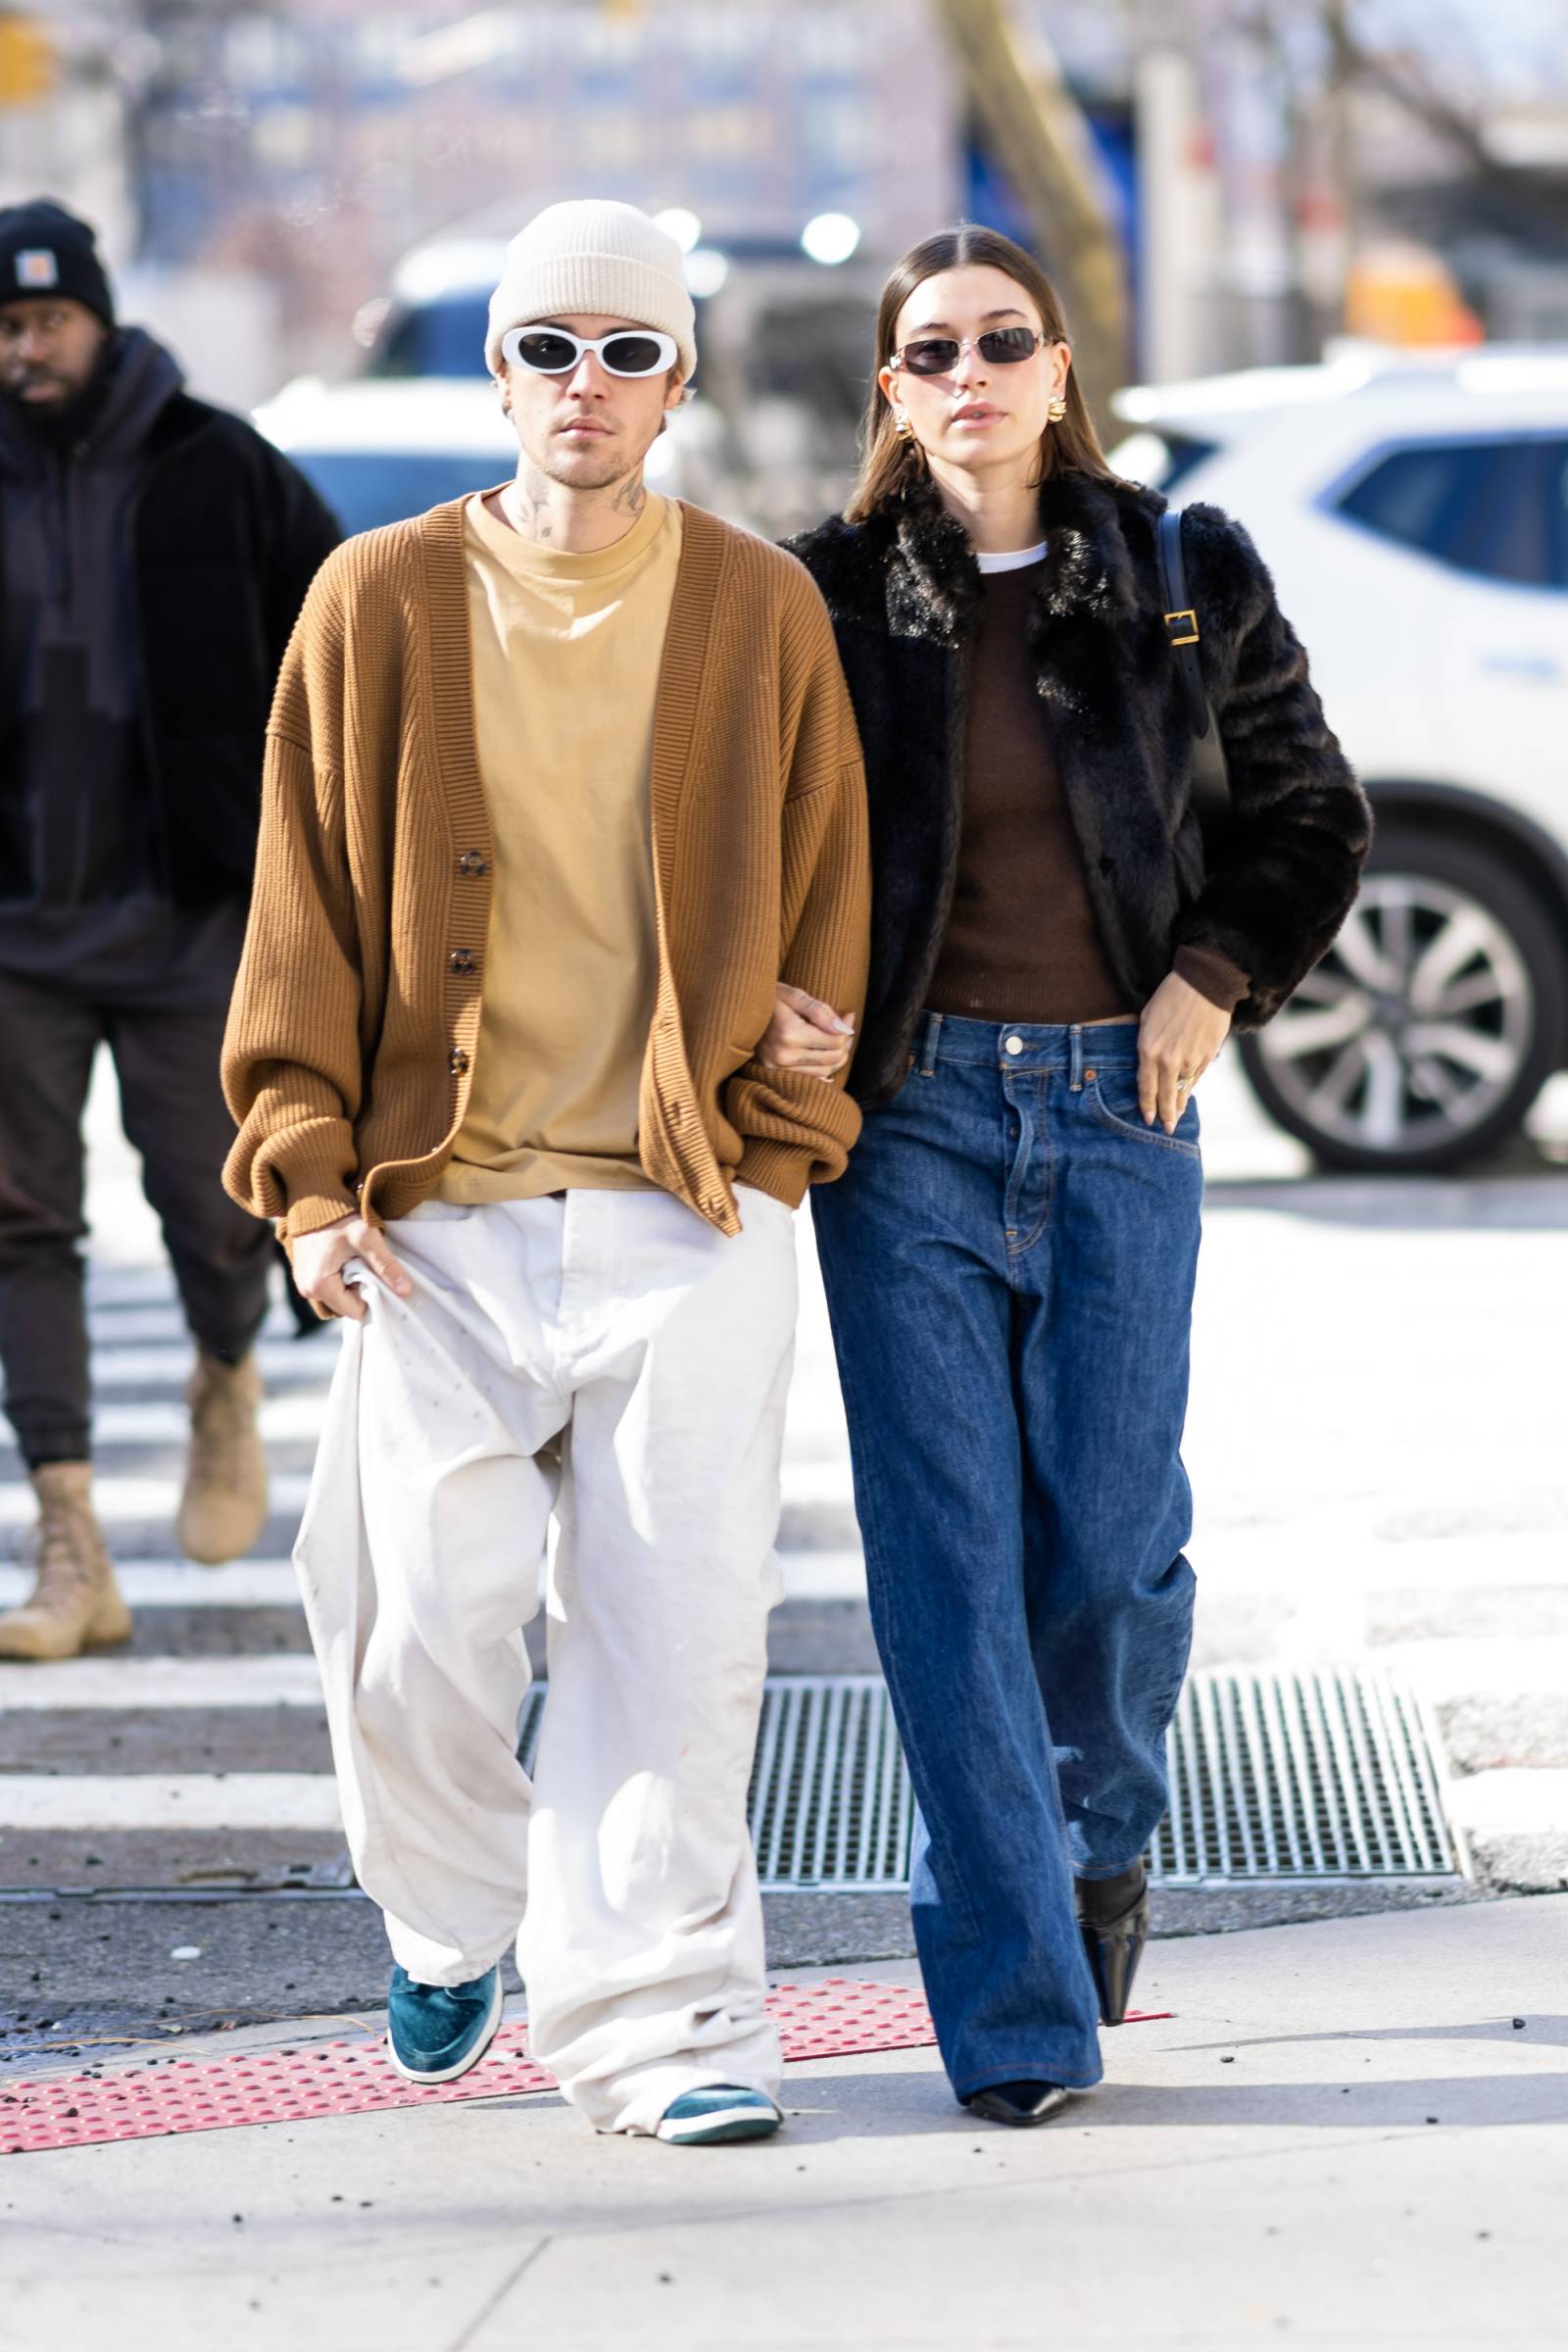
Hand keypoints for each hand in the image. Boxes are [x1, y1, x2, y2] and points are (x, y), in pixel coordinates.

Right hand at [290, 1213, 410, 1321]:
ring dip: (349, 1290)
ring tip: (357, 1266)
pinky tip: (346, 1264)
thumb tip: (405, 1290)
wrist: (312, 1196)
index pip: (355, 1312)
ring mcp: (303, 1284)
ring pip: (335, 1302)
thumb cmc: (337, 1215)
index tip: (378, 1277)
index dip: (371, 1297)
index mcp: (319, 1286)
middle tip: (368, 1269)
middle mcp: (307, 1290)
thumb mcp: (366, 1237)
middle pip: (344, 1309)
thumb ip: (386, 1265)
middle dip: (359, 1294)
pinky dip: (339, 1284)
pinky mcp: (304, 1275)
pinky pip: (326, 1292)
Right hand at [757, 983, 854, 1082]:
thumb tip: (845, 1028)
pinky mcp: (773, 1074)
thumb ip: (820, 1011)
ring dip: (836, 1058)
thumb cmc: (767, 996)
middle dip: (845, 1044)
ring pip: (824, 1072)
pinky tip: (824, 1056)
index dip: (847, 1028)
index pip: (834, 1041)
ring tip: (836, 1040)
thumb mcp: (793, 995)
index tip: (848, 1015)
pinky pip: (809, 1080)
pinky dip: (822, 1071)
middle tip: (845, 1027)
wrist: (735, 1009)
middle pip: (832, 1059)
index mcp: (789, 1033)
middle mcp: (783, 1055)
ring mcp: (776, 1068)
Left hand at [1137, 972, 1230, 1133]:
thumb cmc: (1170, 997)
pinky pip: (1197, 1078)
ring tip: (1176, 1120)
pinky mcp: (1208, 1056)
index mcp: (1148, 1050)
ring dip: (1180, 1106)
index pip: (1146, 1088)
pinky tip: (1188, 1096)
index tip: (1147, 1119)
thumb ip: (1147, 1048)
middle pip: (1166, 1097)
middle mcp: (1169, 1060)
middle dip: (1165, 1115)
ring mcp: (1190, 1060)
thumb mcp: (1147, 1020)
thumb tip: (1150, 1069)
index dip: (1147, 1106)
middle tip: (1166, 1130)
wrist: (1204, 984)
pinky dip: (1192, 1088)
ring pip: (1184, 1091)